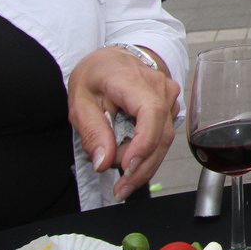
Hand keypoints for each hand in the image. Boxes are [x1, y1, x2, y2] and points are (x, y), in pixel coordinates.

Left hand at [66, 46, 180, 200]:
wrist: (113, 61)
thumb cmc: (97, 76)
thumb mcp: (80, 102)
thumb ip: (91, 132)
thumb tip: (103, 161)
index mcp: (133, 79)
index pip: (151, 112)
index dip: (144, 143)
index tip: (127, 167)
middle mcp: (159, 87)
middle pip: (162, 133)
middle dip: (142, 166)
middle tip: (120, 188)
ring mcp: (169, 97)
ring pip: (165, 139)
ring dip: (143, 162)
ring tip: (118, 171)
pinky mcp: (170, 108)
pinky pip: (163, 136)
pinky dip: (147, 152)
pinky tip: (129, 157)